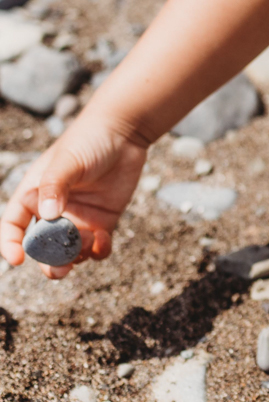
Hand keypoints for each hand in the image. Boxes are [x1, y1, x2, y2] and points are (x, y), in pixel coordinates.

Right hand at [0, 119, 147, 278]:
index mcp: (34, 196)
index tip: (17, 260)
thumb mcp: (67, 161)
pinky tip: (103, 240)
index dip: (10, 244)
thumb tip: (48, 214)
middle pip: (42, 248)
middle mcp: (53, 212)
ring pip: (70, 252)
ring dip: (76, 256)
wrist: (124, 132)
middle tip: (59, 269)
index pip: (13, 226)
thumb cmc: (88, 140)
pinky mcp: (102, 222)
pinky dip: (98, 250)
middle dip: (48, 262)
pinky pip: (96, 247)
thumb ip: (55, 186)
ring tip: (87, 243)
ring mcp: (78, 219)